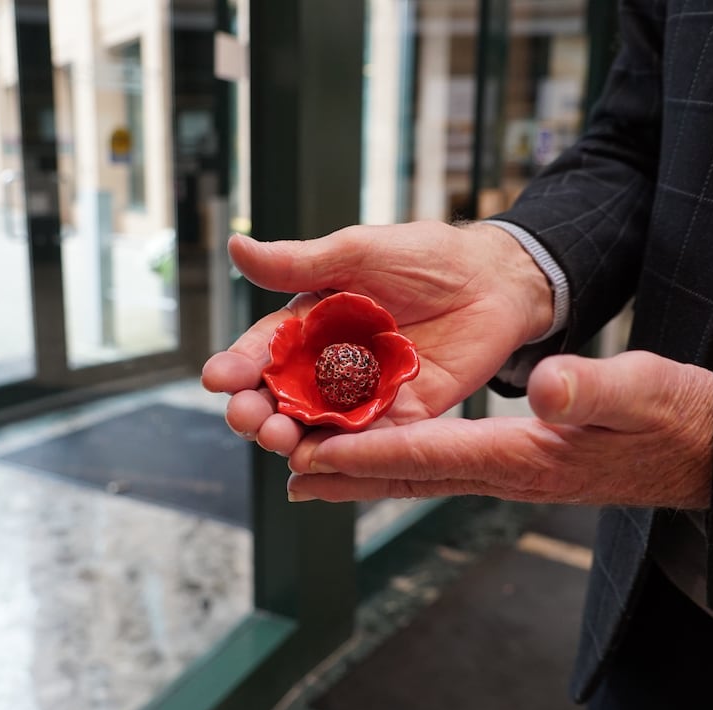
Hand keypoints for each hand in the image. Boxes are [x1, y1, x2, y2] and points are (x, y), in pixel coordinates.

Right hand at [202, 221, 553, 454]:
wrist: (494, 279)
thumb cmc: (424, 257)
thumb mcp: (356, 252)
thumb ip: (299, 263)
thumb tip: (237, 247)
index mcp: (311, 324)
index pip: (264, 350)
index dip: (239, 365)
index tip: (218, 379)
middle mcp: (329, 364)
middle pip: (281, 397)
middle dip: (258, 412)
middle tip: (247, 419)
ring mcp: (364, 393)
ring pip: (317, 425)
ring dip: (293, 437)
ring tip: (278, 440)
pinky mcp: (403, 414)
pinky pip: (370, 438)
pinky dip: (346, 451)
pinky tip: (325, 458)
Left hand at [286, 351, 712, 508]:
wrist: (704, 450)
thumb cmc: (675, 416)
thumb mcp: (641, 388)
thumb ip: (590, 386)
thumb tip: (543, 386)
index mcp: (525, 455)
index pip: (431, 455)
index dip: (370, 452)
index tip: (316, 452)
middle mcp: (508, 474)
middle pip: (410, 477)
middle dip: (347, 476)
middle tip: (288, 474)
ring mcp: (514, 475)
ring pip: (421, 477)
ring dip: (366, 476)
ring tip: (314, 472)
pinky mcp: (520, 467)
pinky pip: (445, 469)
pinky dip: (402, 465)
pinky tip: (383, 457)